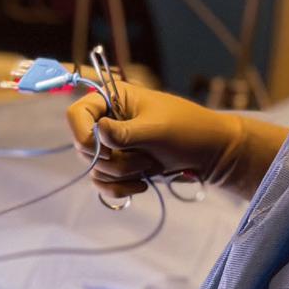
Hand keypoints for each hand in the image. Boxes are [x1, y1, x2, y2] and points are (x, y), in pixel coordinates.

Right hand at [66, 82, 254, 199]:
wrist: (211, 153)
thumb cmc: (187, 130)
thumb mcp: (155, 129)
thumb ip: (123, 132)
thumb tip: (97, 131)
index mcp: (113, 99)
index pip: (76, 114)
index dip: (81, 133)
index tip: (98, 148)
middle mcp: (108, 120)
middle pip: (84, 147)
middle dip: (111, 159)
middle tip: (142, 157)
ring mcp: (114, 145)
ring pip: (95, 168)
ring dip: (121, 174)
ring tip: (149, 165)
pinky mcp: (121, 166)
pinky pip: (104, 183)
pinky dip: (119, 189)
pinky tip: (141, 186)